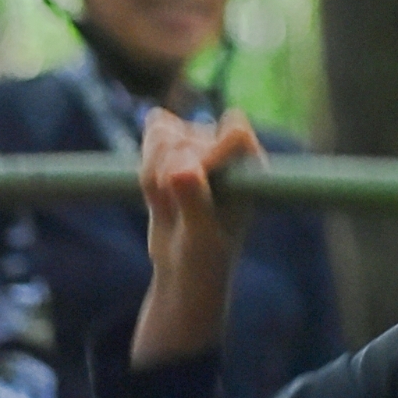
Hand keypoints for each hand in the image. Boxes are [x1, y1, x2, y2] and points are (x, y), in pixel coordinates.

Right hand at [131, 108, 264, 367]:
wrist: (182, 266)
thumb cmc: (204, 256)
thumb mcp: (199, 235)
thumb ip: (193, 200)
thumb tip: (180, 169)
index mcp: (252, 165)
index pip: (234, 132)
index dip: (207, 152)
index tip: (187, 184)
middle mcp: (230, 148)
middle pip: (188, 135)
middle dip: (170, 173)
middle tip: (179, 211)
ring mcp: (201, 143)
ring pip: (164, 134)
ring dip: (154, 173)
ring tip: (170, 205)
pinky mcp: (175, 145)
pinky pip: (152, 136)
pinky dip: (145, 166)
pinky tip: (157, 193)